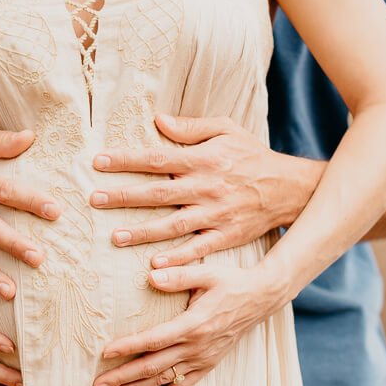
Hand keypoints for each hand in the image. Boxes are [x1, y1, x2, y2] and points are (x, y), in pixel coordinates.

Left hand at [90, 114, 321, 267]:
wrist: (290, 188)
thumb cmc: (252, 156)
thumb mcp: (226, 130)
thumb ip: (191, 127)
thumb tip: (158, 120)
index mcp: (203, 159)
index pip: (157, 158)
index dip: (126, 159)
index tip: (98, 162)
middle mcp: (207, 187)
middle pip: (158, 193)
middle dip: (124, 196)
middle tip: (95, 200)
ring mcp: (216, 214)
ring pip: (173, 225)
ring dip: (142, 232)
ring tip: (114, 238)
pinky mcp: (226, 236)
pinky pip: (197, 249)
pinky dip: (177, 258)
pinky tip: (154, 265)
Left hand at [91, 261, 290, 385]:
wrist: (261, 298)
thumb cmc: (232, 282)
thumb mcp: (207, 273)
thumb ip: (178, 275)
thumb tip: (151, 275)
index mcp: (194, 324)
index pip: (154, 339)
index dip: (128, 347)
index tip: (105, 353)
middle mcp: (197, 346)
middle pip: (153, 365)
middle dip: (123, 376)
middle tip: (97, 384)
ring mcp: (203, 358)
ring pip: (165, 378)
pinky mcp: (210, 363)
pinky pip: (185, 384)